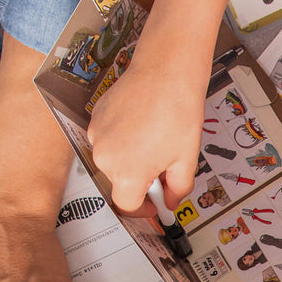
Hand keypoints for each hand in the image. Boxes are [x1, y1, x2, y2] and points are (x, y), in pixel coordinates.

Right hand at [88, 58, 202, 214]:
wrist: (166, 73)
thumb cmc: (178, 113)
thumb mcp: (186, 160)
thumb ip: (178, 189)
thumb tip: (171, 201)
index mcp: (128, 173)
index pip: (127, 206)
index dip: (143, 209)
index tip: (155, 203)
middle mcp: (106, 158)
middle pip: (120, 182)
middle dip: (141, 179)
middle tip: (164, 165)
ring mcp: (97, 136)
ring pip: (114, 160)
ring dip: (132, 158)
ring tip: (155, 138)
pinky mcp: (95, 118)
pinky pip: (108, 139)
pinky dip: (123, 139)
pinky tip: (142, 125)